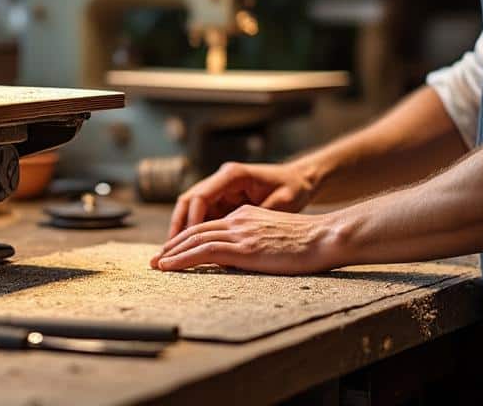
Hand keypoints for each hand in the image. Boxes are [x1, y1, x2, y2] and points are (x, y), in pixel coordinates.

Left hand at [150, 204, 336, 273]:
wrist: (326, 236)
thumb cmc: (311, 241)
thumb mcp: (277, 235)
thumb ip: (257, 241)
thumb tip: (243, 257)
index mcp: (247, 215)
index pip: (209, 225)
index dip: (188, 237)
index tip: (174, 251)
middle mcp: (239, 219)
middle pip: (196, 230)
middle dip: (173, 245)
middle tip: (157, 259)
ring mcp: (240, 232)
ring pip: (195, 239)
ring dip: (172, 253)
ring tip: (157, 265)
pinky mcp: (244, 247)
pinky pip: (204, 251)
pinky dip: (182, 258)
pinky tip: (170, 266)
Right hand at [165, 160, 313, 239]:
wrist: (301, 178)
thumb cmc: (294, 188)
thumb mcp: (283, 202)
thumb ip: (258, 219)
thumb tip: (236, 240)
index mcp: (232, 175)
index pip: (200, 197)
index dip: (190, 221)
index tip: (186, 244)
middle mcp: (221, 179)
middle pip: (188, 202)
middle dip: (177, 227)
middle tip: (167, 252)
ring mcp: (220, 189)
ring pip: (191, 209)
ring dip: (181, 231)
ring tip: (171, 255)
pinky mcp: (223, 200)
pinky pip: (202, 216)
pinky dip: (194, 232)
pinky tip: (188, 251)